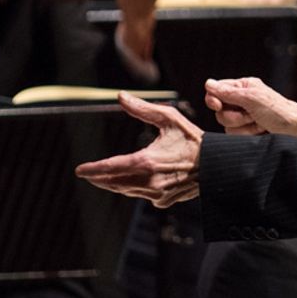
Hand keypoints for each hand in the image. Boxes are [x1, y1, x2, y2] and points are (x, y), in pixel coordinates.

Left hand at [75, 92, 202, 207]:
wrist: (217, 165)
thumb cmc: (193, 139)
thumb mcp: (169, 118)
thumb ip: (142, 109)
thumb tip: (120, 96)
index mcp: (146, 161)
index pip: (110, 168)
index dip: (93, 170)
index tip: (80, 170)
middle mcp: (149, 181)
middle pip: (115, 183)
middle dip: (100, 178)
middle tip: (89, 174)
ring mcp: (157, 194)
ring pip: (127, 191)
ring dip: (115, 184)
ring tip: (106, 178)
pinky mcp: (164, 201)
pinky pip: (142, 196)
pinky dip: (135, 188)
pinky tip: (134, 181)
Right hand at [204, 76, 296, 135]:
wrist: (295, 129)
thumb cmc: (278, 110)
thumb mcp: (252, 98)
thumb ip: (228, 93)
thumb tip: (208, 84)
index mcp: (242, 87)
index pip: (216, 91)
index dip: (213, 99)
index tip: (218, 105)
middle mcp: (240, 101)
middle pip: (219, 112)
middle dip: (235, 117)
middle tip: (251, 115)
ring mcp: (243, 117)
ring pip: (226, 125)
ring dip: (243, 126)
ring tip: (259, 123)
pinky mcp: (246, 131)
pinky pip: (234, 135)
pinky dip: (248, 133)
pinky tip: (260, 130)